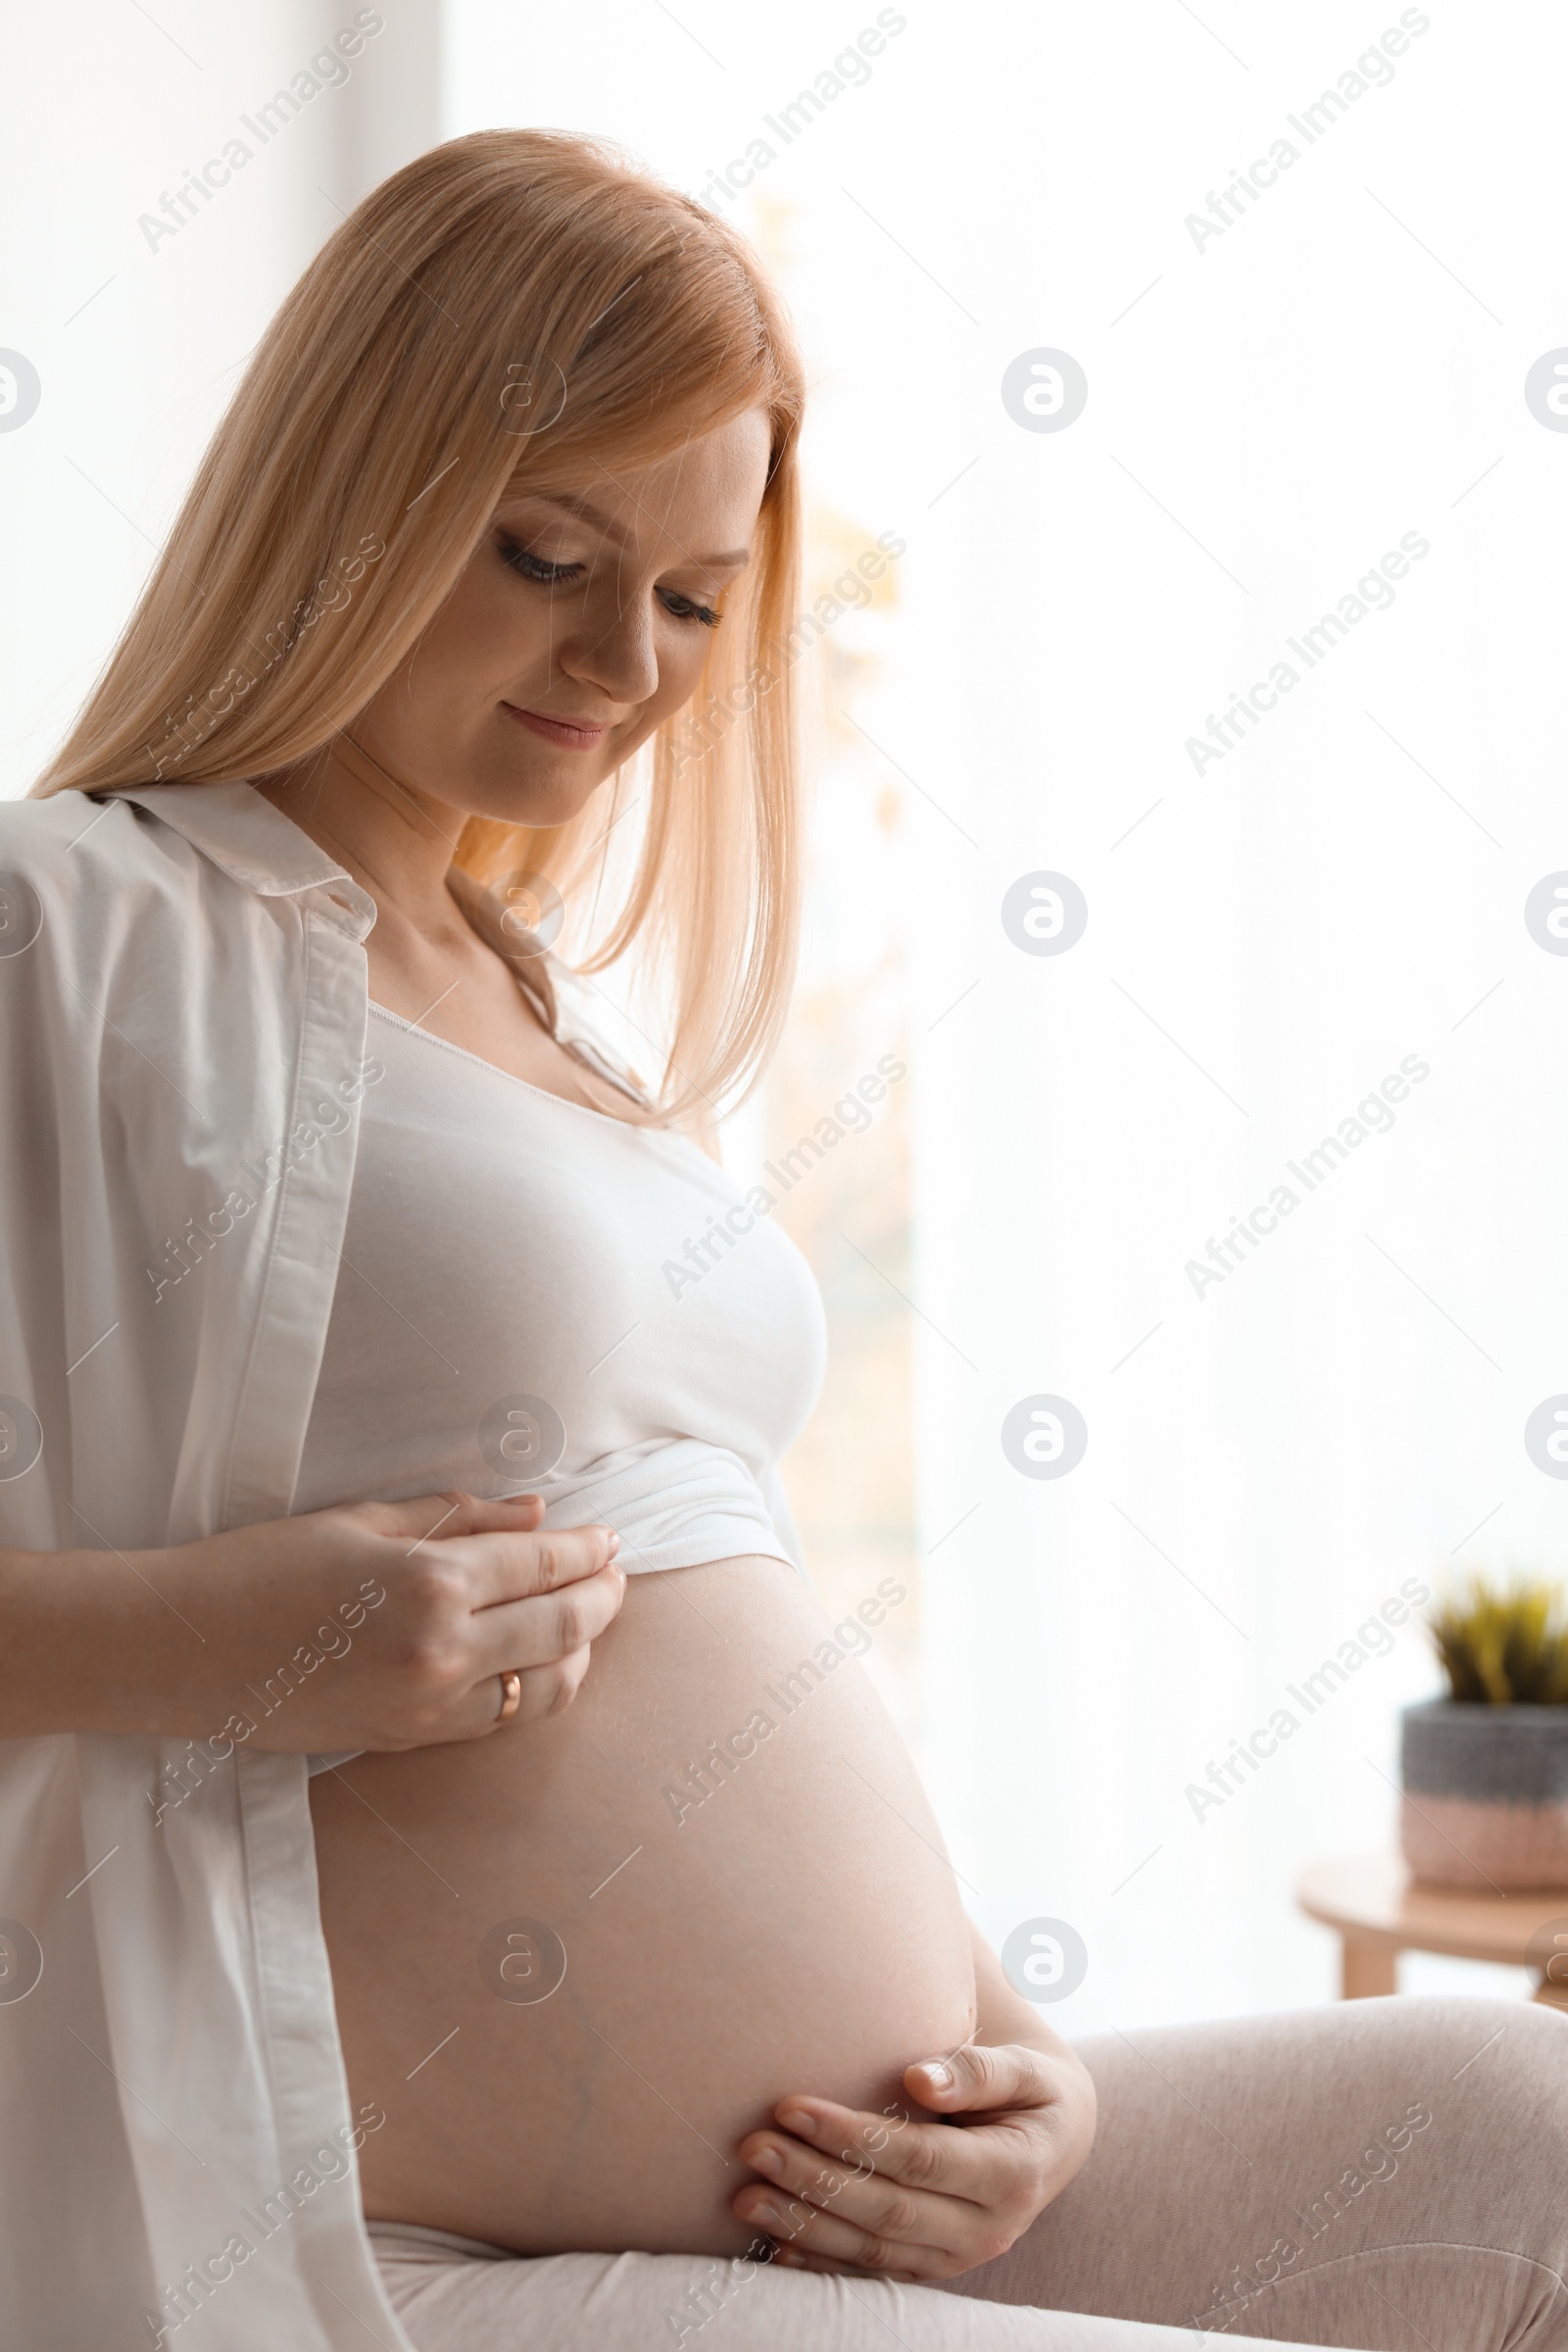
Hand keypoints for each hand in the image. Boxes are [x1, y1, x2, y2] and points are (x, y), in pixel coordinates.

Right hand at [81, 1489, 623, 1751]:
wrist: (183, 1650)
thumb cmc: (263, 1567)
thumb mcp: (363, 1521)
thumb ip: (460, 1518)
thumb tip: (538, 1512)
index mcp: (432, 1582)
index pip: (544, 1562)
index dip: (587, 1548)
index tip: (609, 1536)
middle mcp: (442, 1650)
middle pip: (563, 1626)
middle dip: (603, 1596)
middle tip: (615, 1573)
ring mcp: (428, 1706)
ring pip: (545, 1687)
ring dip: (579, 1650)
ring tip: (585, 1619)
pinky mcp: (408, 1741)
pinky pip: (498, 1720)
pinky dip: (532, 1689)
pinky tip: (533, 1662)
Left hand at [733, 2039, 1095, 2281]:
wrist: (1053, 2141)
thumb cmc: (1031, 2089)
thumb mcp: (1026, 2070)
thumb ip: (980, 2071)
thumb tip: (922, 2078)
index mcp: (1012, 2174)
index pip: (918, 2159)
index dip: (853, 2137)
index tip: (790, 2106)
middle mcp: (988, 2228)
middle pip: (887, 2209)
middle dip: (814, 2180)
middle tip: (753, 2148)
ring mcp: (959, 2257)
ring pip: (873, 2248)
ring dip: (805, 2225)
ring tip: (745, 2197)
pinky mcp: (933, 2267)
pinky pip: (873, 2271)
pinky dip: (822, 2262)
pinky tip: (774, 2245)